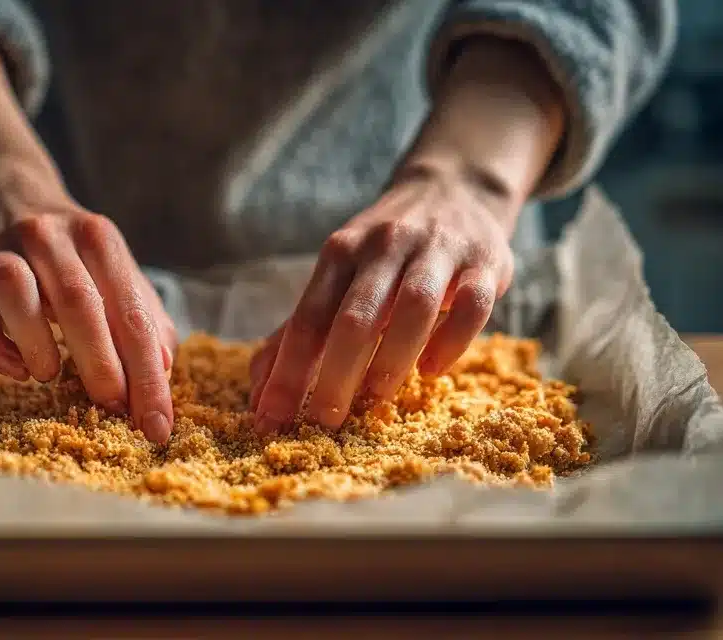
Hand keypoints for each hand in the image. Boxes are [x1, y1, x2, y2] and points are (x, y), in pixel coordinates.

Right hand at [0, 168, 177, 442]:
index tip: (157, 425)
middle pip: (78, 302)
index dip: (148, 374)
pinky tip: (14, 368)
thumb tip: (164, 369)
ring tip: (50, 375)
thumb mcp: (114, 268)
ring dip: (36, 343)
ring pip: (14, 293)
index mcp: (97, 239)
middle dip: (100, 364)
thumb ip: (143, 316)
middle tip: (111, 406)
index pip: (131, 313)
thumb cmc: (69, 252)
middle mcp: (48, 237)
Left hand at [249, 165, 517, 432]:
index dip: (287, 370)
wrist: (455, 188)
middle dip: (335, 373)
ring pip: (413, 306)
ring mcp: (436, 250)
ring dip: (392, 357)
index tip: (271, 417)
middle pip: (355, 315)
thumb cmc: (384, 252)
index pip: (307, 318)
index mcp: (340, 253)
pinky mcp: (484, 261)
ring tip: (378, 397)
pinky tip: (433, 370)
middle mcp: (383, 246)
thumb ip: (302, 330)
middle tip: (325, 419)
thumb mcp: (338, 275)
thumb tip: (259, 389)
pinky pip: (470, 304)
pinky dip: (452, 340)